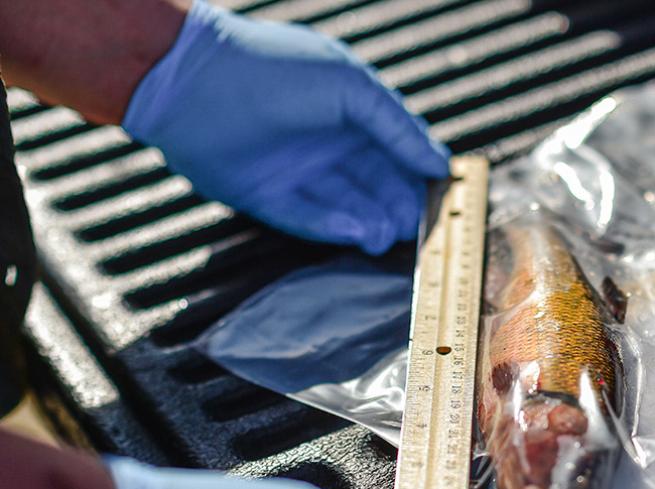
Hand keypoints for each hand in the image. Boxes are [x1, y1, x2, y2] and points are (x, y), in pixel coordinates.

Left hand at [120, 2, 450, 254]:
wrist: (191, 82)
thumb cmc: (277, 70)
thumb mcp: (353, 88)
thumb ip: (399, 127)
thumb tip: (439, 164)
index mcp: (349, 113)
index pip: (397, 151)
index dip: (421, 174)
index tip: (444, 198)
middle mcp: (324, 144)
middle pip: (376, 185)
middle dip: (399, 207)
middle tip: (417, 228)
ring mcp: (295, 172)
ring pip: (347, 206)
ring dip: (372, 223)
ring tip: (386, 233)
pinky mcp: (264, 197)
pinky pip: (307, 218)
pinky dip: (334, 226)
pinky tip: (356, 231)